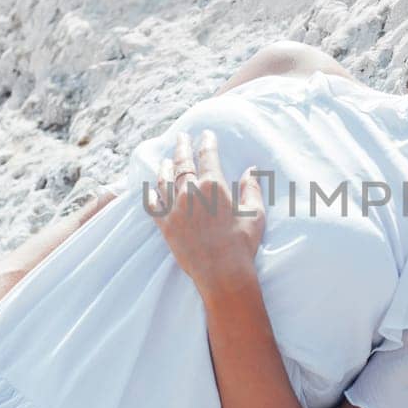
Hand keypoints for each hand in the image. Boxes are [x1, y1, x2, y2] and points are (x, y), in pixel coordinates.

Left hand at [146, 129, 265, 291]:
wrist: (221, 272)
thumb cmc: (242, 244)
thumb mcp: (255, 214)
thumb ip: (252, 189)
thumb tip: (251, 171)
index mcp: (214, 186)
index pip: (208, 156)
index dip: (206, 142)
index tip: (206, 134)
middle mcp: (191, 192)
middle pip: (183, 163)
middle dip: (182, 147)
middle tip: (181, 137)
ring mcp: (175, 208)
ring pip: (165, 180)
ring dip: (166, 166)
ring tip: (167, 159)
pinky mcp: (165, 225)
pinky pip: (153, 204)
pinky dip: (152, 193)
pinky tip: (151, 188)